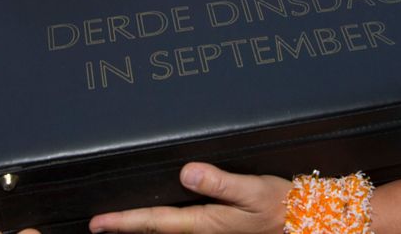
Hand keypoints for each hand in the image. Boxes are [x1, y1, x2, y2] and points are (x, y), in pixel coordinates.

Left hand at [88, 162, 288, 232]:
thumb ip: (220, 183)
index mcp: (206, 223)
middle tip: (96, 223)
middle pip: (155, 228)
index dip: (124, 221)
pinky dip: (161, 222)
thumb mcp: (253, 191)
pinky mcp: (217, 226)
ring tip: (117, 220)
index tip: (98, 222)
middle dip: (125, 226)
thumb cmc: (280, 206)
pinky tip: (156, 215)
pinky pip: (180, 225)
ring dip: (141, 225)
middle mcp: (203, 230)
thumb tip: (186, 172)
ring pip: (167, 229)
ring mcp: (210, 230)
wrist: (304, 220)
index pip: (155, 222)